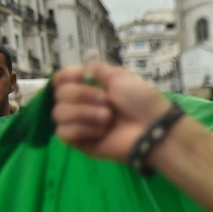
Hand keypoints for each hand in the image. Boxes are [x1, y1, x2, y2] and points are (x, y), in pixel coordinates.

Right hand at [52, 62, 170, 163]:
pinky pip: (63, 133)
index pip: (59, 80)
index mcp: (90, 88)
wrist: (153, 128)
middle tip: (108, 102)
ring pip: (58, 114)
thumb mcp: (120, 77)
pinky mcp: (82, 143)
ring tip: (108, 118)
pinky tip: (101, 131)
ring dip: (84, 113)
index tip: (80, 76)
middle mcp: (82, 105)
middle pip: (59, 95)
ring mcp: (81, 125)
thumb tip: (83, 68)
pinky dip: (81, 129)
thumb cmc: (141, 102)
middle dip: (82, 95)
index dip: (64, 76)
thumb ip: (97, 69)